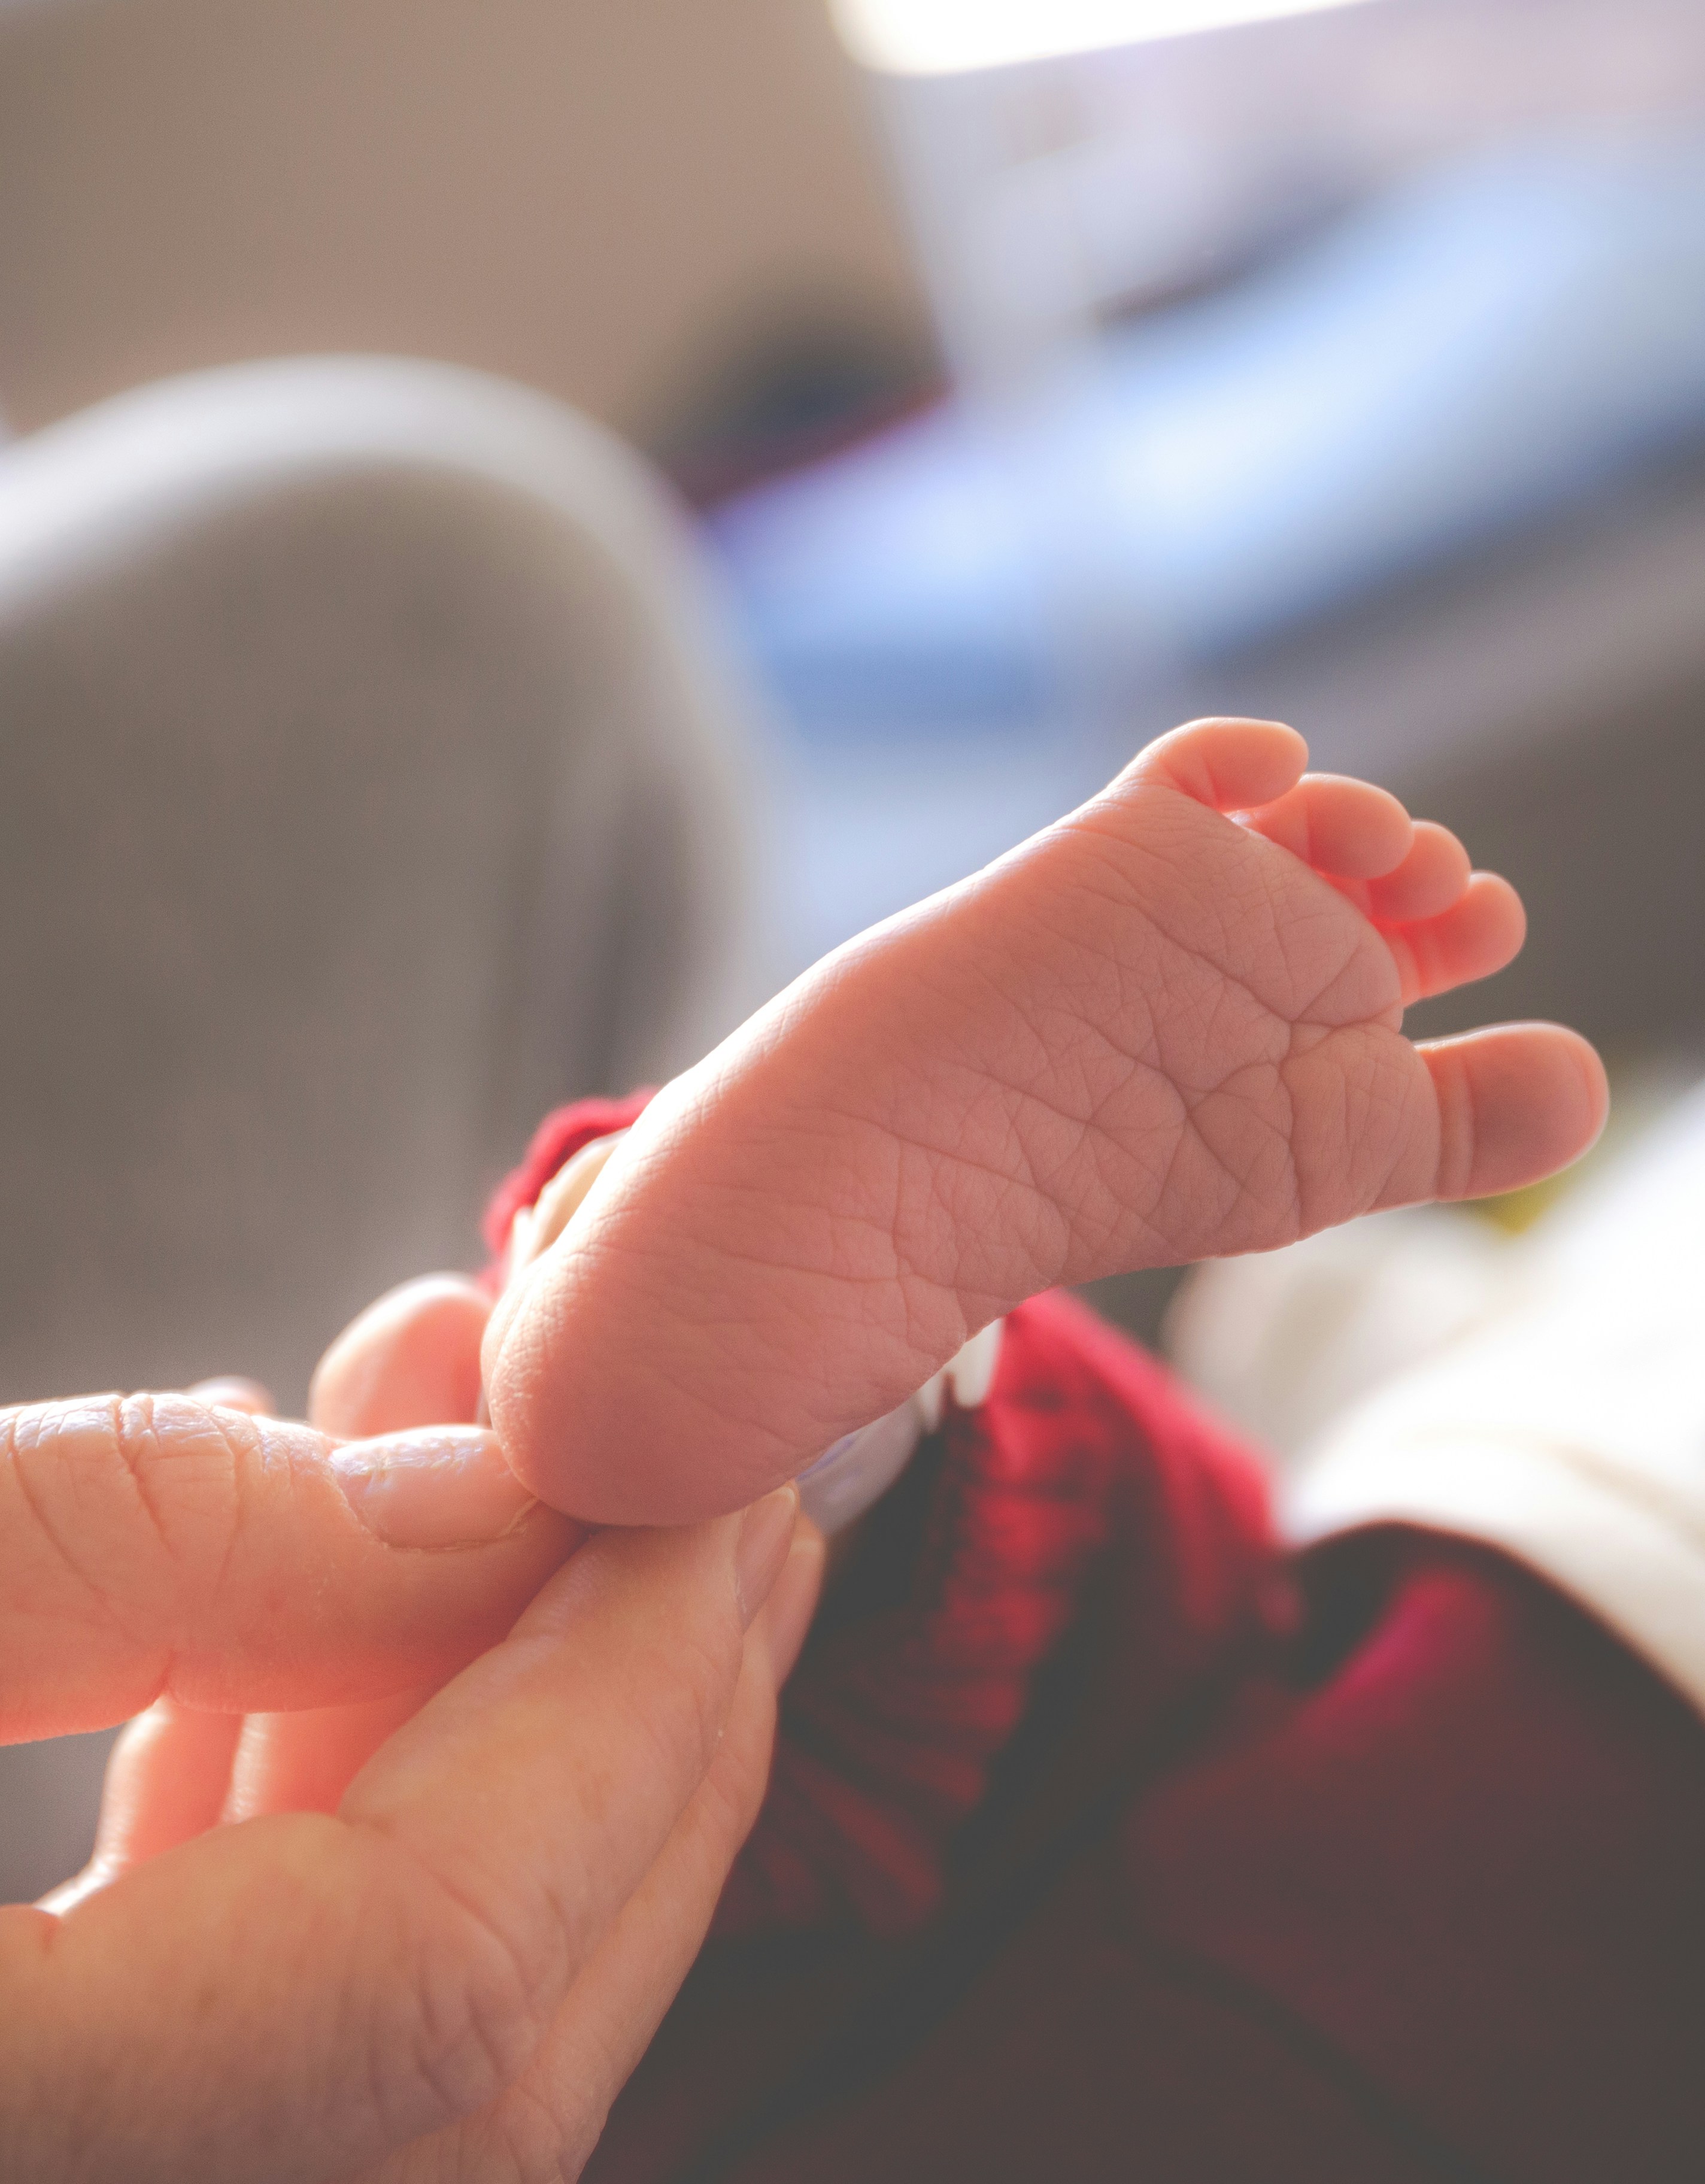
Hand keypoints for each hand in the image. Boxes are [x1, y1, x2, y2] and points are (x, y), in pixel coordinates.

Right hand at [0, 1371, 818, 2181]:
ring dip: (487, 1726)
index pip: (438, 1967)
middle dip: (638, 1736)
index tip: (712, 1478)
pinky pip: (246, 2020)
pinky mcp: (53, 2123)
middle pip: (485, 2054)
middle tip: (721, 1505)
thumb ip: (164, 1540)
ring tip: (526, 1480)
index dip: (620, 1695)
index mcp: (16, 2144)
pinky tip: (322, 1595)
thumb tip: (491, 1501)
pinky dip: (325, 1802)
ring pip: (396, 2038)